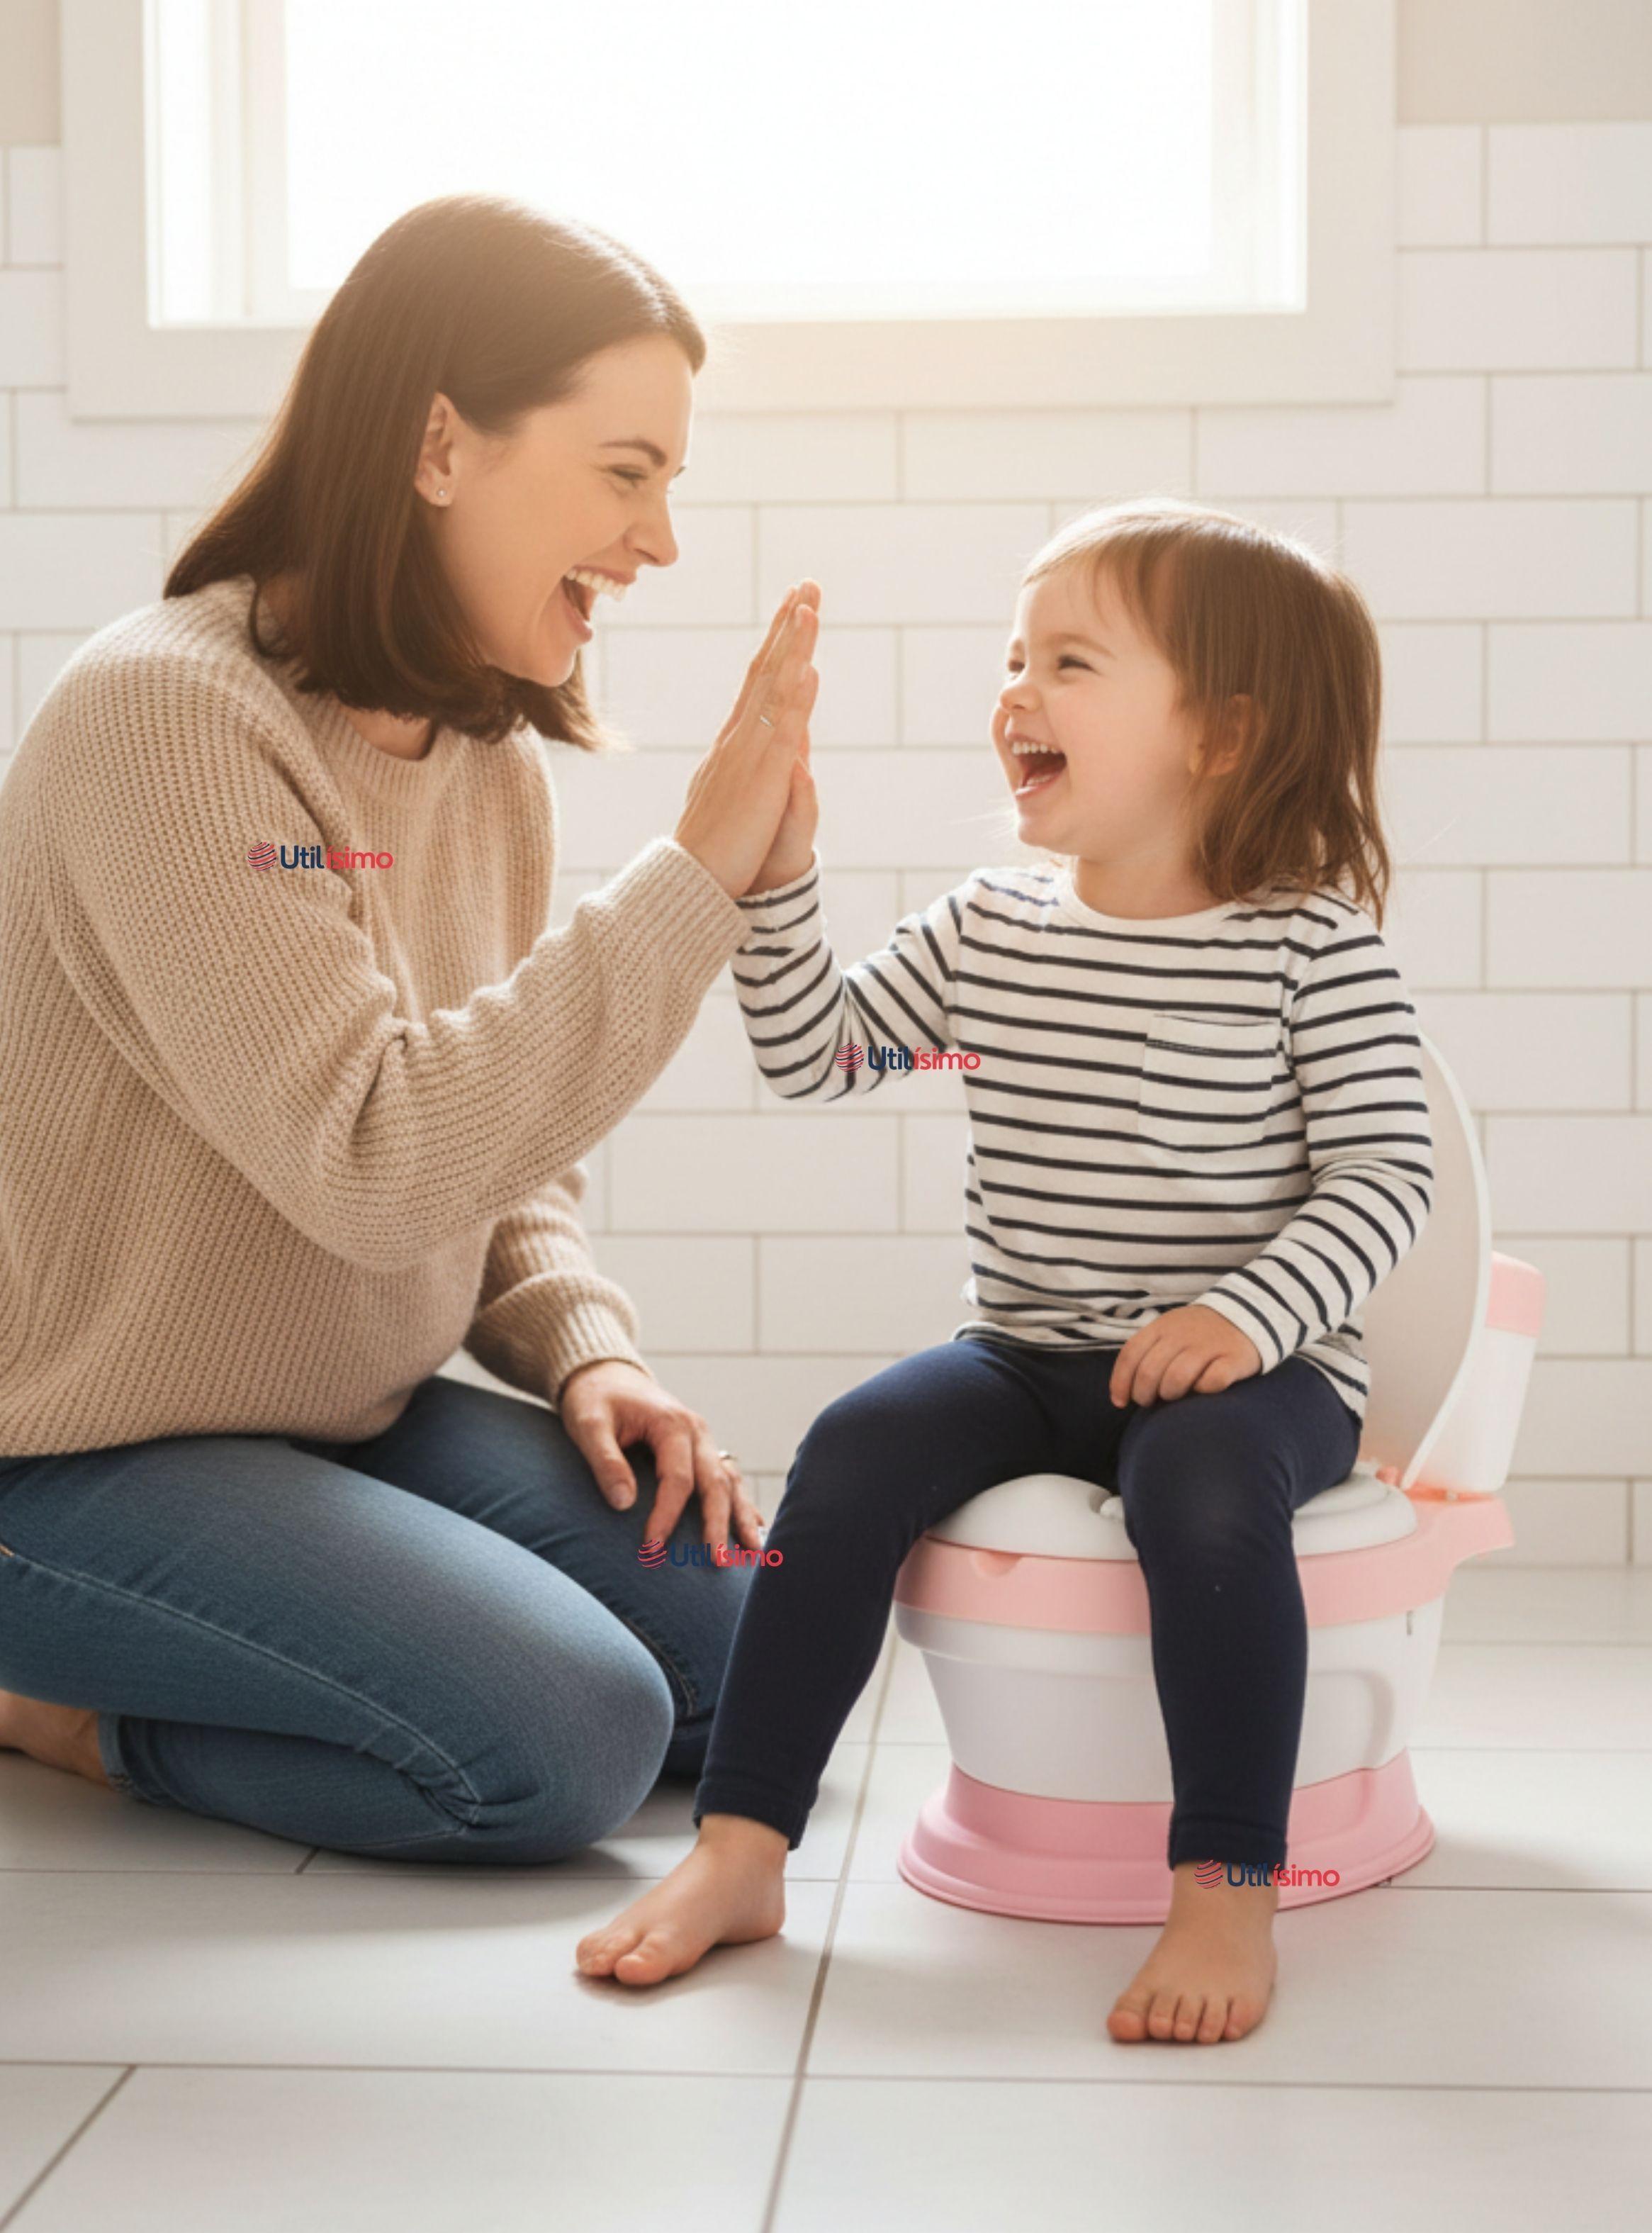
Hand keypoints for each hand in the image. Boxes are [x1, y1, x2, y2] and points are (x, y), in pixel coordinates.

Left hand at [556, 1358, 764, 1555]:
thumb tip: (623, 1504)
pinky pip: (728, 1479)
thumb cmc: (594, 1400)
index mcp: (672, 1423)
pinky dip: (740, 1505)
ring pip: (731, 1481)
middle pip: (715, 1482)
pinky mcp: (702, 1451)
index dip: (666, 1515)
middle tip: (718, 1561)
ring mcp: (704, 1441)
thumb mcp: (588, 1424)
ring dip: (742, 1516)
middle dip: (718, 1524)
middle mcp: (697, 1431)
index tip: (652, 1547)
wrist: (605, 1376)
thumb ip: (605, 1460)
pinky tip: (754, 1530)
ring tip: (755, 1551)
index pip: (678, 1478)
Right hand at [674, 581, 820, 900]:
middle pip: (766, 671)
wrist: (690, 882)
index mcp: (734, 744)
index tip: (792, 607)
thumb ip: (753, 770)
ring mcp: (748, 756)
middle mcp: (739, 740)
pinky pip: (782, 732)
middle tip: (806, 584)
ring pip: (773, 690)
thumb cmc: (712, 847)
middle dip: (787, 626)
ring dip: (792, 647)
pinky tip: (808, 670)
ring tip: (807, 606)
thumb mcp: (734, 798)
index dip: (777, 642)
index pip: (758, 681)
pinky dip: (795, 699)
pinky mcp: (762, 781)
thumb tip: (771, 750)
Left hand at [1108, 1305, 1263, 1408]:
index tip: (1120, 1402)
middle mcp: (1182, 1335)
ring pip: (1177, 1378)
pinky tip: (1203, 1390)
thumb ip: (1147, 1353)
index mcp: (1162, 1327)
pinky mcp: (1234, 1358)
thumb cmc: (1198, 1332)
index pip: (1131, 1355)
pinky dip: (1204, 1390)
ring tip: (1175, 1396)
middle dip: (1144, 1394)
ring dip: (1171, 1393)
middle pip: (1150, 1372)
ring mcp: (1209, 1346)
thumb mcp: (1169, 1331)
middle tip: (1151, 1402)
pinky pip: (1213, 1381)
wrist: (1247, 1313)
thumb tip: (1123, 1391)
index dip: (1120, 1382)